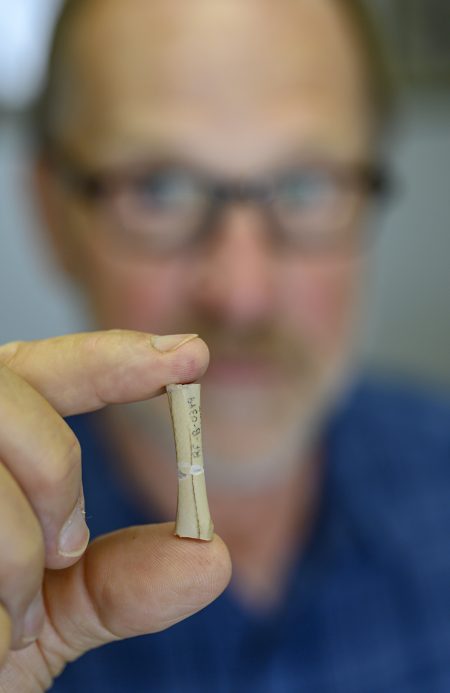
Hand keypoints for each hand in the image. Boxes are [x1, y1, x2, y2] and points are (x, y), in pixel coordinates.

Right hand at [0, 330, 230, 691]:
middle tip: (69, 544)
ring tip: (15, 618)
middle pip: (8, 390)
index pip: (45, 372)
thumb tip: (212, 555)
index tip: (191, 355)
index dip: (114, 357)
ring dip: (14, 554)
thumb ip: (121, 583)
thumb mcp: (54, 617)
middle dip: (54, 463)